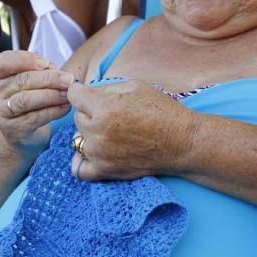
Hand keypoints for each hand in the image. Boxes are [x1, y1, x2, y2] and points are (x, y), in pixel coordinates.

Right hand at [0, 51, 72, 150]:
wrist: (20, 131)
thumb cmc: (28, 98)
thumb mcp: (30, 80)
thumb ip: (41, 71)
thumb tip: (61, 74)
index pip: (4, 62)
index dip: (25, 59)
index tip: (46, 62)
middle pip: (21, 81)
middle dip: (48, 78)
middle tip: (68, 79)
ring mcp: (2, 112)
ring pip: (26, 100)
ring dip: (51, 95)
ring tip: (67, 93)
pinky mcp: (13, 129)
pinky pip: (34, 118)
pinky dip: (53, 111)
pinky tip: (65, 107)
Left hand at [67, 79, 195, 180]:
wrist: (182, 142)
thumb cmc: (162, 111)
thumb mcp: (135, 86)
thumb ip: (105, 87)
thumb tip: (87, 91)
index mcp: (104, 107)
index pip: (74, 95)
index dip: (81, 92)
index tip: (89, 94)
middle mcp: (98, 131)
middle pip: (77, 117)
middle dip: (90, 113)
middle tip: (112, 115)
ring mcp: (99, 153)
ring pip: (78, 139)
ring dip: (89, 134)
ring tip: (109, 133)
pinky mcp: (105, 171)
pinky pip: (79, 168)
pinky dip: (82, 160)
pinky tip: (95, 152)